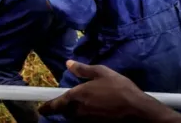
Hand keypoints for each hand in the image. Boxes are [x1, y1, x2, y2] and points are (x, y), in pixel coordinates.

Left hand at [39, 61, 180, 121]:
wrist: (139, 111)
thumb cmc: (121, 89)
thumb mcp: (102, 73)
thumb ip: (83, 69)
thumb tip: (68, 63)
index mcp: (77, 96)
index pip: (56, 104)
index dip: (47, 107)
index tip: (41, 109)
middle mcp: (79, 111)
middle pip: (65, 112)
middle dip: (64, 109)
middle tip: (67, 104)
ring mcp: (88, 121)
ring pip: (75, 118)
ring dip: (75, 114)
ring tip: (83, 106)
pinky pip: (85, 122)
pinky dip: (85, 118)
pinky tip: (95, 112)